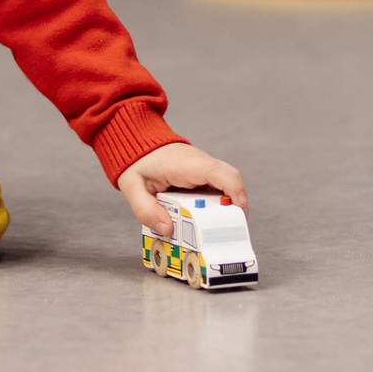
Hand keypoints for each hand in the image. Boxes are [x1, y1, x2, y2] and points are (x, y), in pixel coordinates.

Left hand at [117, 142, 246, 233]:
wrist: (138, 142)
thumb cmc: (137, 163)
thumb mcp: (132, 187)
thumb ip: (146, 210)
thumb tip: (166, 230)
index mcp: (184, 165)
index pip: (217, 172)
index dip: (234, 190)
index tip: (239, 211)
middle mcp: (200, 163)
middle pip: (231, 177)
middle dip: (237, 203)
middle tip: (233, 228)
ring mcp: (203, 167)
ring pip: (228, 182)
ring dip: (230, 204)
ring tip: (223, 227)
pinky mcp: (203, 173)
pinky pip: (219, 186)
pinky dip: (220, 202)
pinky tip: (212, 218)